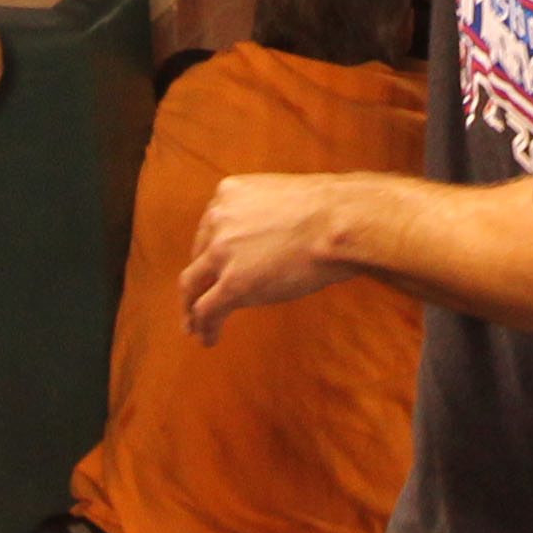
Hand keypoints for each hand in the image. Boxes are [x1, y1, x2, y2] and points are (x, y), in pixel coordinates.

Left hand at [180, 172, 355, 341]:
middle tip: (194, 302)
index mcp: (229, 193)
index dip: (209, 255)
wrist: (340, 222)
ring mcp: (222, 251)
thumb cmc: (331, 212)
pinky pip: (208, 310)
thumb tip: (276, 240)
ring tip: (195, 328)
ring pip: (192, 285)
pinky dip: (205, 327)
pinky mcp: (233, 283)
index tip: (212, 271)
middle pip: (197, 257)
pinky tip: (209, 339)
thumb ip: (268, 217)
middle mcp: (218, 218)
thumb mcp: (285, 200)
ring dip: (192, 310)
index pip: (210, 229)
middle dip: (195, 282)